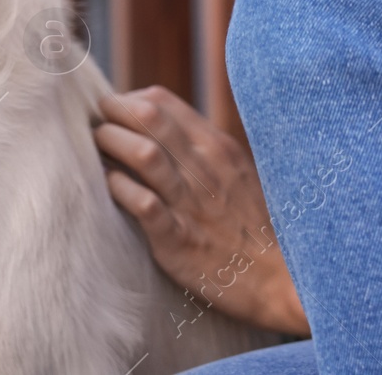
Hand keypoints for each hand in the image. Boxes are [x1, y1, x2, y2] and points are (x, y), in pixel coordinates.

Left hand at [93, 86, 308, 336]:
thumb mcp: (234, 172)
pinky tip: (109, 187)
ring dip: (110, 144)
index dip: (126, 101)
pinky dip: (119, 189)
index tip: (113, 116)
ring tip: (96, 150)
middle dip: (111, 114)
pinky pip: (142, 203)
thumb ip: (197, 149)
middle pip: (147, 117)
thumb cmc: (254, 226)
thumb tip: (150, 128)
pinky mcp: (180, 239)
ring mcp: (192, 202)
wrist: (286, 281)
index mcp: (217, 146)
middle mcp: (205, 168)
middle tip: (95, 125)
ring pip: (142, 153)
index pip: (160, 101)